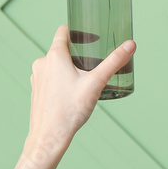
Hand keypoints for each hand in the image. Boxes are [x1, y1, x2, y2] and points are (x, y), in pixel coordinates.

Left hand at [25, 24, 135, 156]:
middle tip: (95, 60)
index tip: (90, 35)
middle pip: (61, 49)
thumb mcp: (96, 82)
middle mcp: (42, 63)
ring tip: (86, 77)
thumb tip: (130, 45)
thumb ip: (114, 62)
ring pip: (55, 64)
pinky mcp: (36, 91)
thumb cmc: (70, 110)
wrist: (49, 138)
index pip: (63, 31)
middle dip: (78, 52)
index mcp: (54, 56)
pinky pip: (50, 78)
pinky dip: (62, 79)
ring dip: (69, 66)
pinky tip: (73, 91)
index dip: (77, 30)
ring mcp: (37, 78)